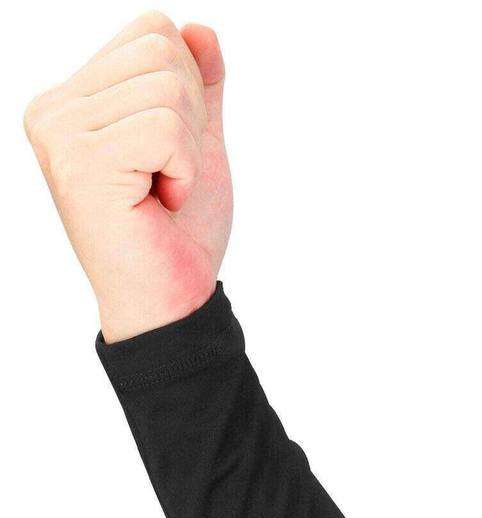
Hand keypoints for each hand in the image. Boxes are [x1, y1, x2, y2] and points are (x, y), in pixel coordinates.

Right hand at [24, 11, 232, 341]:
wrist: (173, 299)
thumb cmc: (180, 231)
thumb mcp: (199, 145)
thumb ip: (199, 87)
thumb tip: (201, 29)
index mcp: (76, 98)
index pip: (153, 32)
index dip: (191, 91)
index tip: (172, 152)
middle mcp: (55, 109)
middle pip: (162, 49)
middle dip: (193, 119)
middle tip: (170, 175)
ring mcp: (60, 133)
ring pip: (169, 88)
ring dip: (190, 151)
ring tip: (161, 191)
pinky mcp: (80, 161)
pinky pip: (167, 128)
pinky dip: (185, 170)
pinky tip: (159, 201)